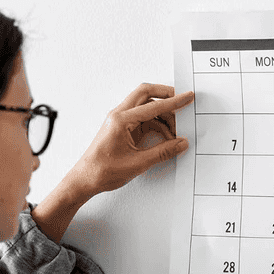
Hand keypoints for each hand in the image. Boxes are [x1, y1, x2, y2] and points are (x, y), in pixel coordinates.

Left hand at [70, 83, 193, 196]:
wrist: (85, 179)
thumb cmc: (103, 171)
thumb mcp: (138, 163)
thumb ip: (163, 152)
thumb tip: (181, 143)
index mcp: (121, 120)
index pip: (153, 106)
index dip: (174, 102)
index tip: (188, 97)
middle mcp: (119, 115)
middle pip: (146, 94)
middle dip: (165, 96)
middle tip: (182, 102)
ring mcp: (119, 120)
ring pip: (145, 106)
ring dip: (162, 114)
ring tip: (175, 131)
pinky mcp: (121, 128)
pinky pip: (142, 118)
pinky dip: (156, 123)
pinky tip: (165, 136)